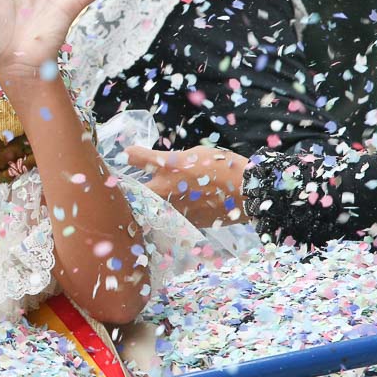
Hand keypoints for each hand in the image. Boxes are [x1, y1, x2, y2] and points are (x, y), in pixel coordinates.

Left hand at [125, 145, 248, 226]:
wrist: (247, 193)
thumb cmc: (224, 167)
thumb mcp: (196, 154)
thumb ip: (172, 160)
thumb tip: (158, 164)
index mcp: (167, 166)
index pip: (134, 158)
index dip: (129, 156)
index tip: (128, 156)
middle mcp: (164, 188)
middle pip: (132, 189)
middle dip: (130, 187)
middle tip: (131, 185)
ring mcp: (171, 207)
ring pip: (148, 206)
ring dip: (148, 202)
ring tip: (153, 200)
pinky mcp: (182, 222)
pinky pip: (166, 217)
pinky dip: (166, 214)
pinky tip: (173, 210)